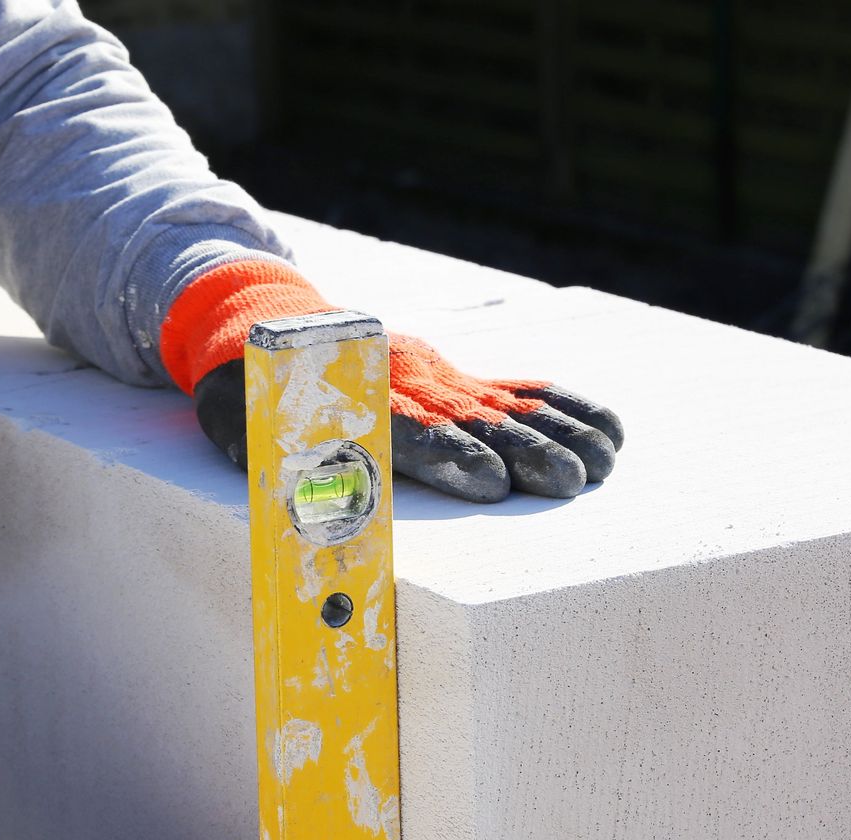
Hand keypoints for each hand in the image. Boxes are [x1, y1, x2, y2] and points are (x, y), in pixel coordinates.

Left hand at [162, 261, 623, 501]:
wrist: (267, 325)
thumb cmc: (251, 396)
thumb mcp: (243, 426)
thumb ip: (271, 460)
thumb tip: (303, 503)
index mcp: (352, 398)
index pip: (404, 429)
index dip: (446, 455)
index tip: (488, 482)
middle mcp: (406, 383)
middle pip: (470, 420)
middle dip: (522, 451)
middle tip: (566, 483)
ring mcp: (437, 376)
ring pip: (506, 405)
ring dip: (557, 435)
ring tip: (599, 468)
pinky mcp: (457, 377)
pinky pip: (520, 390)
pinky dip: (565, 409)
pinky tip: (607, 433)